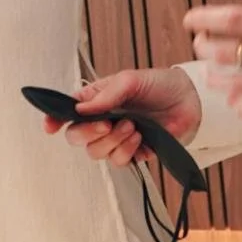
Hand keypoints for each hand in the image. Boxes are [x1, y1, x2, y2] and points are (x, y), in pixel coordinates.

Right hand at [47, 67, 201, 164]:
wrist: (190, 100)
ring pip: (96, 152)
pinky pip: (119, 161)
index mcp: (96, 100)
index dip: (54, 120)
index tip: (50, 126)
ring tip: (131, 126)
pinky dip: (127, 150)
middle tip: (106, 123)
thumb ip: (105, 95)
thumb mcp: (130, 80)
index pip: (68, 112)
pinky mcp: (134, 152)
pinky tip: (140, 137)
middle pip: (77, 137)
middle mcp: (102, 120)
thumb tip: (80, 109)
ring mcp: (117, 138)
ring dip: (113, 141)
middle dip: (88, 133)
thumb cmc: (158, 84)